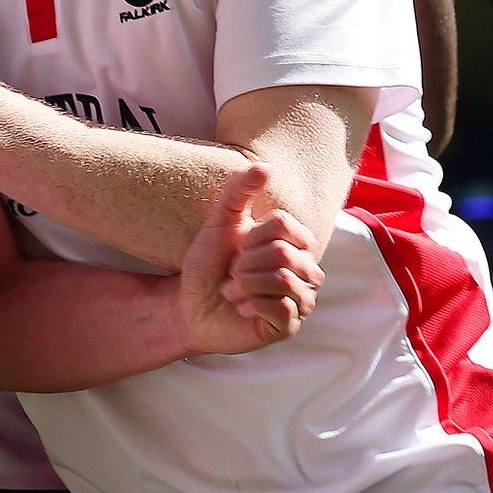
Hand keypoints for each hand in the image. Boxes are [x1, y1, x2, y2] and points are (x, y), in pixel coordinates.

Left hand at [178, 165, 322, 355]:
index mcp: (293, 242)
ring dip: (246, 284)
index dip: (251, 236)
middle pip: (285, 253)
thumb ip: (239, 192)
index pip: (284, 224)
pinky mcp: (290, 326)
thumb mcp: (218, 223)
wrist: (187, 304)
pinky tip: (241, 308)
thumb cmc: (207, 264)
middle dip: (245, 263)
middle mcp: (305, 269)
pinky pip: (281, 308)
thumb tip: (264, 167)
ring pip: (285, 281)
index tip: (237, 247)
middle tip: (232, 272)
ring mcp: (301, 299)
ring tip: (232, 289)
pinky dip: (250, 305)